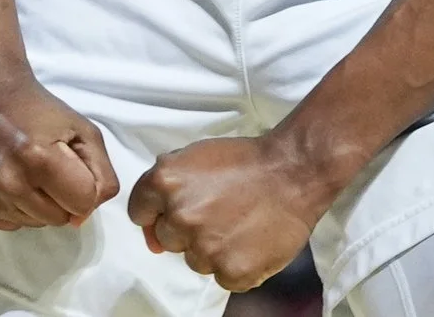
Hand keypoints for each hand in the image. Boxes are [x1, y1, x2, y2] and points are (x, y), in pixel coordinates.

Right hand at [0, 63, 119, 229]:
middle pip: (57, 219)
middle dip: (58, 197)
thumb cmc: (37, 110)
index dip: (81, 186)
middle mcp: (8, 183)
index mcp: (39, 159)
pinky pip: (7, 224)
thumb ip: (101, 177)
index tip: (68, 166)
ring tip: (21, 169)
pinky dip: (10, 207)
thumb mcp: (84, 131)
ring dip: (34, 203)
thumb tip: (81, 218)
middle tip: (44, 166)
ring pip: (32, 223)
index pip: (82, 204)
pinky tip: (2, 179)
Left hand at [127, 133, 333, 292]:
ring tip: (238, 224)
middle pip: (167, 239)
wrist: (294, 172)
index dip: (158, 212)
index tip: (180, 209)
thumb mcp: (195, 156)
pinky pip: (222, 277)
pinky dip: (235, 264)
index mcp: (165, 182)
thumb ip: (165, 185)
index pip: (140, 212)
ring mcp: (205, 248)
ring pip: (194, 260)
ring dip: (212, 248)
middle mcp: (180, 217)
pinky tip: (249, 241)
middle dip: (187, 229)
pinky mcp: (231, 272)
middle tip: (218, 211)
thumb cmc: (245, 161)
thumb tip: (150, 229)